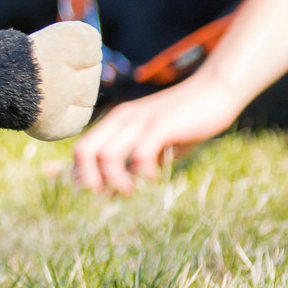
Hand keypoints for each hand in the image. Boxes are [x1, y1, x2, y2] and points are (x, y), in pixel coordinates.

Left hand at [67, 80, 243, 194]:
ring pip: (106, 155)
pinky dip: (144, 173)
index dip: (72, 173)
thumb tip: (111, 191)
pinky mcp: (161, 125)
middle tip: (106, 196)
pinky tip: (155, 178)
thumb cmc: (184, 122)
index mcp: (115, 123)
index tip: (72, 188)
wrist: (214, 91)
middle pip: (84, 151)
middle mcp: (121, 120)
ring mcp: (140, 121)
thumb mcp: (154, 144)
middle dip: (88, 180)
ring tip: (131, 191)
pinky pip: (141, 153)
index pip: (81, 148)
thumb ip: (133, 162)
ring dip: (115, 181)